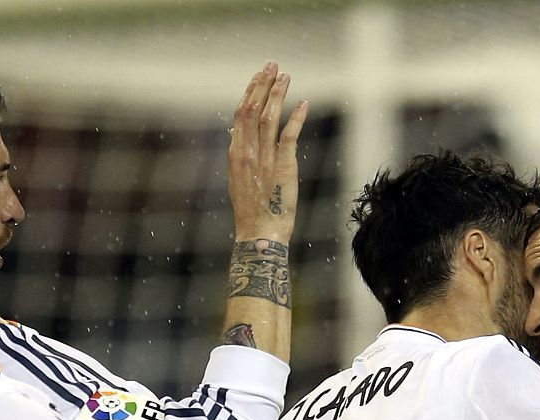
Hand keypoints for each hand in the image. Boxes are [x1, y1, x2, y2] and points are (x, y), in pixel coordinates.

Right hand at [228, 62, 307, 243]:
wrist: (259, 233)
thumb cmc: (251, 210)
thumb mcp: (238, 178)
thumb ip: (240, 154)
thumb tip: (237, 132)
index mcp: (235, 154)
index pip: (240, 114)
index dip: (250, 93)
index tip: (258, 77)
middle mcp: (248, 152)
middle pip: (253, 110)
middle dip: (263, 85)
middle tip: (271, 65)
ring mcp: (265, 159)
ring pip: (270, 118)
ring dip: (278, 94)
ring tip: (285, 76)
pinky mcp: (283, 167)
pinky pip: (289, 136)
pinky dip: (296, 118)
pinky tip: (303, 103)